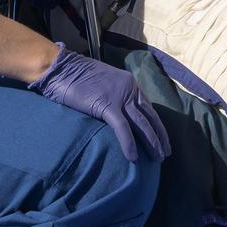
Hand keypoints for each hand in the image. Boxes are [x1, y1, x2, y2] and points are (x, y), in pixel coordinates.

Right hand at [30, 44, 169, 161]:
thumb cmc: (75, 77)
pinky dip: (129, 144)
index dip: (156, 124)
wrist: (61, 68)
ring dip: (151, 142)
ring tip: (157, 158)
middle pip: (150, 116)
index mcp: (129, 83)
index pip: (147, 107)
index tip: (161, 138)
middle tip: (165, 153)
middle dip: (159, 136)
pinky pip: (123, 129)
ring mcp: (119, 97)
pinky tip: (133, 157)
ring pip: (141, 123)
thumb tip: (118, 115)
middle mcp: (129, 89)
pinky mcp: (107, 106)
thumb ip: (113, 96)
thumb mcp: (102, 85)